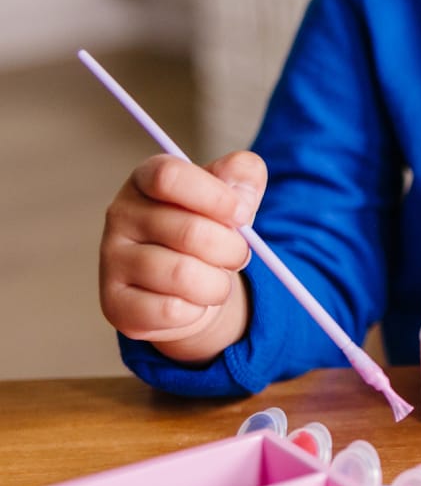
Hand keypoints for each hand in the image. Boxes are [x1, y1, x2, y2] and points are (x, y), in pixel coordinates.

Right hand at [99, 150, 266, 362]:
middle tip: (237, 256)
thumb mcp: (232, 194)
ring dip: (218, 284)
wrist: (192, 285)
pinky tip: (192, 302)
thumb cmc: (212, 229)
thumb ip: (244, 174)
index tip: (242, 215)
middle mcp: (120, 214)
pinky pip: (171, 311)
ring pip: (183, 275)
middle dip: (232, 250)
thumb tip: (243, 188)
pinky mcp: (115, 303)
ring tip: (216, 280)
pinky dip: (196, 311)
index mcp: (146, 179)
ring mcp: (112, 260)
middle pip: (190, 232)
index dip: (215, 197)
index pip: (170, 176)